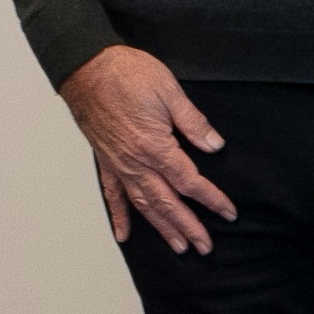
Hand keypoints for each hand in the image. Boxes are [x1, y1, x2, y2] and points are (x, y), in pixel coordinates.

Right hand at [58, 46, 237, 253]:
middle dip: (189, 226)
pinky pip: (112, 195)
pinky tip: (124, 234)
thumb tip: (215, 145)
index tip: (228, 212)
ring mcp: (119, 164)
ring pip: (143, 205)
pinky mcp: (105, 160)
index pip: (189, 181)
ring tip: (178, 246)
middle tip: (205, 246)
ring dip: (162, 227)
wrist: (86, 67)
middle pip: (167, 202)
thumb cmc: (126, 74)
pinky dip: (119, 216)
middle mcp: (135, 162)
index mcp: (155, 146)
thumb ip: (193, 122)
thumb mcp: (170, 91)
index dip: (211, 199)